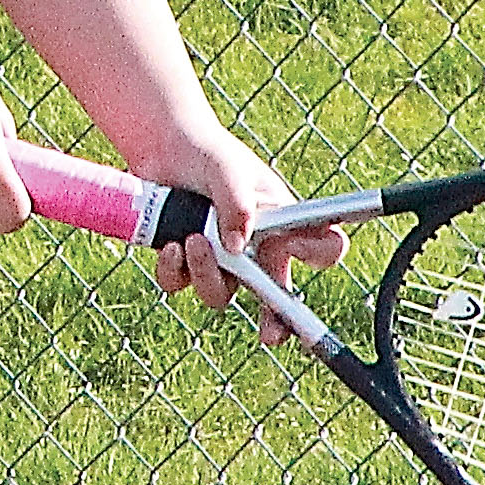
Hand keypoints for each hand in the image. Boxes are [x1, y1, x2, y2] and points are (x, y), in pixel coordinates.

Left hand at [140, 126, 346, 348]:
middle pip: (275, 297)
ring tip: (192, 241)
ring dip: (206, 273)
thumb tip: (237, 246)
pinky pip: (181, 284)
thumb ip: (237, 203)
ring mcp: (219, 260)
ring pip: (219, 294)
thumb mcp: (228, 170)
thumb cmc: (209, 154)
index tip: (296, 250)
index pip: (321, 248)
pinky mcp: (184, 264)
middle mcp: (255, 250)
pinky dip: (173, 269)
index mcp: (282, 226)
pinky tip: (170, 244)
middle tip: (271, 335)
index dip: (320, 255)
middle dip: (277, 323)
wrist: (163, 149)